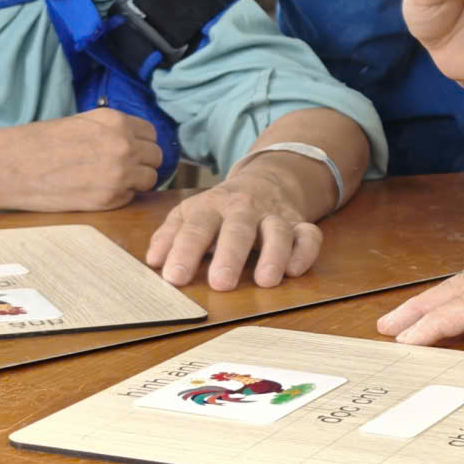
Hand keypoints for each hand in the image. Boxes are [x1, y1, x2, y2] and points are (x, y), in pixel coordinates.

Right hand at [0, 108, 164, 211]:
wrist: (8, 166)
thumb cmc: (37, 143)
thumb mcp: (81, 122)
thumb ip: (111, 130)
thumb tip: (132, 140)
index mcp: (116, 122)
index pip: (152, 134)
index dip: (142, 144)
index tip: (133, 151)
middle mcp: (123, 145)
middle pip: (156, 157)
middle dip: (143, 162)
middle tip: (124, 169)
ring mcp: (118, 174)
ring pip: (149, 179)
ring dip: (136, 181)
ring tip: (111, 181)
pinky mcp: (108, 199)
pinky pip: (130, 198)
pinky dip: (120, 196)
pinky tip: (97, 191)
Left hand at [147, 165, 322, 289]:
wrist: (264, 180)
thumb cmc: (219, 209)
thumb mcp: (189, 213)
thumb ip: (169, 235)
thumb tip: (154, 261)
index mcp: (211, 207)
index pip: (196, 227)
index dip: (184, 251)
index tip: (174, 277)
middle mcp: (244, 209)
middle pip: (238, 228)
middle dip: (230, 254)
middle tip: (220, 283)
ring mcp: (274, 216)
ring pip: (278, 231)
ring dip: (273, 255)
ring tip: (265, 281)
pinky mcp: (299, 225)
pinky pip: (309, 236)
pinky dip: (305, 252)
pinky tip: (294, 271)